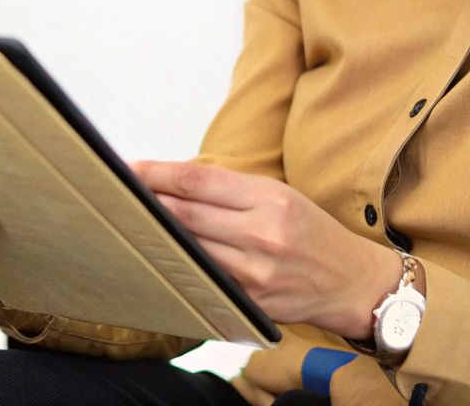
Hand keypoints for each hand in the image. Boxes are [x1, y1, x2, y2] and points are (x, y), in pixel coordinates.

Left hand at [127, 158, 398, 336]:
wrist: (351, 281)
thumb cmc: (312, 233)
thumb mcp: (280, 196)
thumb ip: (231, 191)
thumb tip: (174, 183)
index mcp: (270, 198)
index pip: (198, 180)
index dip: (157, 174)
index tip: (129, 169)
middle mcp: (263, 233)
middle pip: (186, 214)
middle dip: (149, 203)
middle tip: (118, 195)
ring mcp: (256, 271)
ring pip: (190, 249)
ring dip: (159, 237)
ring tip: (134, 224)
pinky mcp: (251, 301)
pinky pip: (206, 279)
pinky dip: (183, 266)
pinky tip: (167, 257)